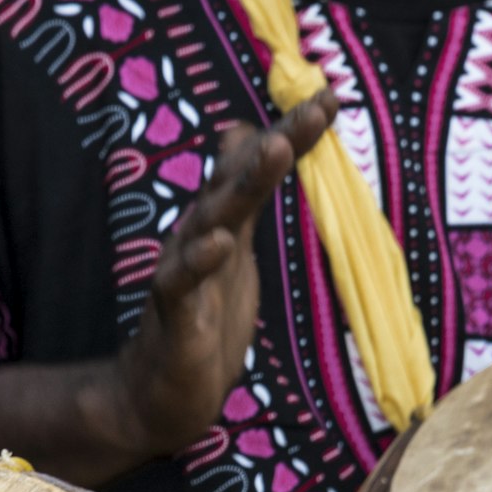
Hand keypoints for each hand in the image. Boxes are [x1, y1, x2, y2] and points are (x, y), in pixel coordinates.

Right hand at [103, 91, 338, 457]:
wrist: (160, 394)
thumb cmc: (203, 320)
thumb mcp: (234, 250)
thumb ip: (245, 197)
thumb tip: (254, 135)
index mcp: (221, 222)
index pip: (256, 167)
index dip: (292, 133)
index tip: (331, 97)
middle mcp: (199, 235)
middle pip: (237, 179)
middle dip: (276, 142)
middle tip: (314, 110)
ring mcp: (184, 273)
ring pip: (210, 218)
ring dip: (241, 183)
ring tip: (273, 150)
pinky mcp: (174, 316)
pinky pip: (181, 283)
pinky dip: (198, 261)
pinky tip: (219, 242)